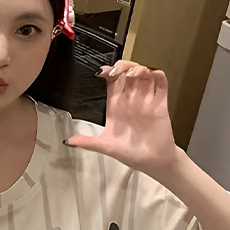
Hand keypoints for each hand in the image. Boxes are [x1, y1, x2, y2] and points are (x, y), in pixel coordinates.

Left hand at [66, 61, 182, 178]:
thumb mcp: (107, 147)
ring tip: (135, 74)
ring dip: (139, 69)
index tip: (104, 72)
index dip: (108, 73)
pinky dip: (158, 75)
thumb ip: (89, 142)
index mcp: (117, 107)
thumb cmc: (131, 154)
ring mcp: (146, 101)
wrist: (153, 163)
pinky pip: (161, 84)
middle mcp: (131, 101)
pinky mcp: (160, 104)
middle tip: (120, 70)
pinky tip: (152, 77)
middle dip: (124, 66)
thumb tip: (69, 141)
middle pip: (127, 73)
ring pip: (144, 74)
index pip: (112, 82)